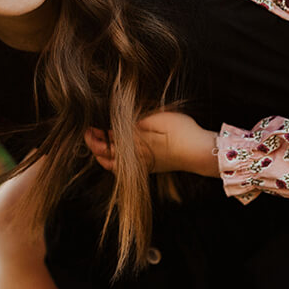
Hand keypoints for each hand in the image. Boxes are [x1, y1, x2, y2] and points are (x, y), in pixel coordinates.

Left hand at [83, 111, 218, 176]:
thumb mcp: (159, 119)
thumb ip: (137, 121)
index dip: (93, 138)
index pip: (106, 145)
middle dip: (95, 146)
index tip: (87, 128)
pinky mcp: (151, 167)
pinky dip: (114, 162)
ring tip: (99, 143)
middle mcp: (136, 159)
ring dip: (103, 155)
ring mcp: (143, 165)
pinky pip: (125, 168)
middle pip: (107, 157)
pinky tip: (116, 153)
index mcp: (135, 146)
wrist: (200, 151)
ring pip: (114, 165)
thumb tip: (117, 122)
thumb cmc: (182, 132)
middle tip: (89, 133)